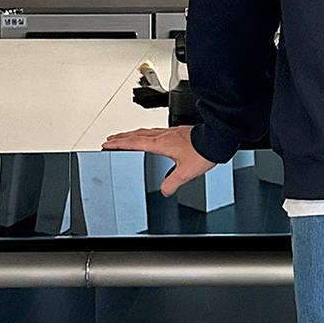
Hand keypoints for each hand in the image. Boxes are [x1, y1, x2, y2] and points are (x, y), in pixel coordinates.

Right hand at [100, 124, 217, 197]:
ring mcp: (170, 132)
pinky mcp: (178, 132)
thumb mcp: (186, 173)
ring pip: (146, 132)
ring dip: (133, 134)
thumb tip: (164, 190)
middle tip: (111, 139)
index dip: (118, 144)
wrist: (216, 139)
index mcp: (160, 143)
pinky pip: (156, 132)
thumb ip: (172, 183)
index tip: (106, 144)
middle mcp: (163, 135)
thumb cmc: (203, 151)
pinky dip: (147, 134)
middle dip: (121, 137)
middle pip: (136, 134)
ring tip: (126, 137)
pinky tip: (153, 138)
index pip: (133, 143)